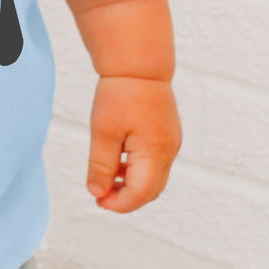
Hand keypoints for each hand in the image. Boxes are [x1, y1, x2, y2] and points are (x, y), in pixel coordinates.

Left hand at [85, 74, 180, 212]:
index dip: (118, 204)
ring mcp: (171, 143)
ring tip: (107, 179)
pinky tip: (119, 162)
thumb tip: (97, 193)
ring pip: (155, 178)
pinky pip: (156, 162)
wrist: (139, 64)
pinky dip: (139, 170)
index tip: (98, 201)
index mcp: (155, 153)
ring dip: (132, 185)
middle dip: (126, 199)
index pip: (140, 194)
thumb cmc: (121, 94)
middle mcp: (169, 151)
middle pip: (151, 191)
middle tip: (101, 195)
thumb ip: (101, 166)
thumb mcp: (103, 132)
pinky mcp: (168, 135)